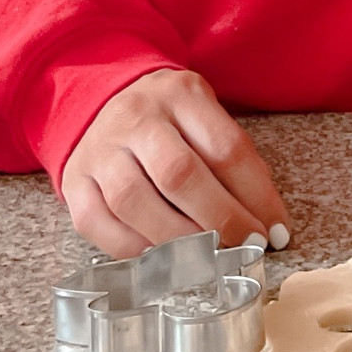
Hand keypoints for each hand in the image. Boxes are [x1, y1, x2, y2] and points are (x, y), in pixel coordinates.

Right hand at [60, 67, 289, 256]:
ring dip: (179, 240)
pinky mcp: (75, 181)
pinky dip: (134, 248)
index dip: (257, 195)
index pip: (226, 148)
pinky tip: (162, 258)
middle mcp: (136, 117)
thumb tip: (263, 215)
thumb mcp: (204, 113)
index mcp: (180, 94)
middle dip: (221, 220)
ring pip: (135, 201)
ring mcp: (100, 149)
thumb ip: (229, 155)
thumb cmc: (168, 115)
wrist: (102, 99)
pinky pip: (98, 224)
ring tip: (208, 257)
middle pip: (180, 175)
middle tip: (246, 246)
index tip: (276, 230)